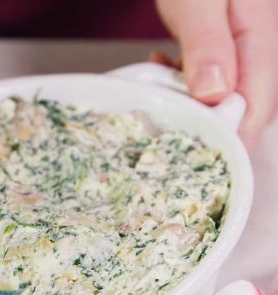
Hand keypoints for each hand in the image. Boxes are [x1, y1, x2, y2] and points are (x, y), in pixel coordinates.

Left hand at [155, 0, 277, 148]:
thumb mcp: (197, 2)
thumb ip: (208, 44)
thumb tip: (216, 95)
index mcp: (260, 37)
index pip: (258, 105)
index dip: (231, 137)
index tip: (196, 154)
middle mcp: (256, 45)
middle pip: (244, 107)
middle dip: (210, 129)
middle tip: (169, 136)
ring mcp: (239, 44)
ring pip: (224, 95)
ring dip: (192, 106)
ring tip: (159, 101)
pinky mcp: (218, 40)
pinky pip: (208, 75)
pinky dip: (182, 81)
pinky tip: (160, 68)